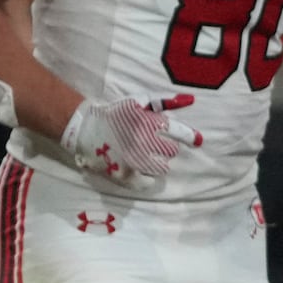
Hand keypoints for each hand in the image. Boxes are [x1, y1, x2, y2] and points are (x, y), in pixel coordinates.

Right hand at [60, 95, 201, 181]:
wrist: (85, 128)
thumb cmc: (116, 114)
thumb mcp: (140, 102)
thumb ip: (166, 102)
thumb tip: (191, 99)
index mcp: (150, 124)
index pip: (180, 132)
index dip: (191, 137)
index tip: (198, 141)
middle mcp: (145, 143)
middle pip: (171, 151)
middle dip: (166, 147)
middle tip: (155, 144)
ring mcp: (135, 161)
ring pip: (162, 167)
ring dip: (158, 162)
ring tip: (147, 155)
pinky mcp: (124, 174)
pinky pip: (146, 183)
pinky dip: (147, 177)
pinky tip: (142, 170)